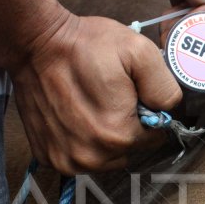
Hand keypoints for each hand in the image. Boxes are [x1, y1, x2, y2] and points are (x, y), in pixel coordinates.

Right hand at [8, 8, 181, 173]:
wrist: (35, 43)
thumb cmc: (86, 45)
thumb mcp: (140, 52)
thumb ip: (165, 87)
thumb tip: (169, 110)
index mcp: (119, 136)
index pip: (154, 137)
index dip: (147, 114)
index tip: (132, 94)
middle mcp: (92, 156)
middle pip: (130, 150)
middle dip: (127, 127)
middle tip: (111, 97)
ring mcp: (67, 160)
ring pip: (106, 157)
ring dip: (105, 137)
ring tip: (92, 104)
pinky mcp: (49, 156)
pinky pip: (79, 157)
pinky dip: (81, 140)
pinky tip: (75, 115)